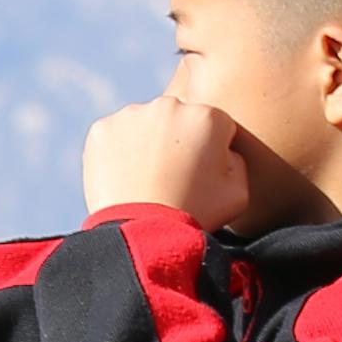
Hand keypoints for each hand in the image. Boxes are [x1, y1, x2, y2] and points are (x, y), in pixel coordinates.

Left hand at [79, 98, 252, 227]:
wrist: (142, 235)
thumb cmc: (195, 216)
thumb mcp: (239, 193)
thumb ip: (238, 160)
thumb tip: (223, 149)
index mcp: (207, 116)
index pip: (215, 126)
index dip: (211, 152)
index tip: (201, 175)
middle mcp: (169, 106)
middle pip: (179, 119)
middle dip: (179, 141)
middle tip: (172, 177)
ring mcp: (132, 115)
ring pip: (145, 123)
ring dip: (148, 143)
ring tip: (147, 179)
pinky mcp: (102, 129)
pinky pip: (115, 135)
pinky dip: (118, 151)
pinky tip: (126, 177)